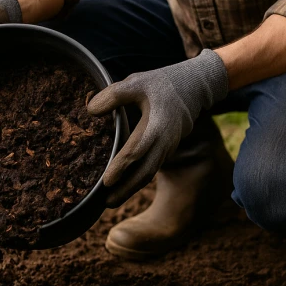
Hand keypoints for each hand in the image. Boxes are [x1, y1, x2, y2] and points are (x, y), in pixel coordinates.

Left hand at [87, 49, 228, 207]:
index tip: (106, 181)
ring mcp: (167, 148)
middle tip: (106, 203)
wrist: (195, 86)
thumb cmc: (162, 83)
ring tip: (110, 202)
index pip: (136, 150)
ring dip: (131, 189)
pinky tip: (123, 187)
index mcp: (156, 126)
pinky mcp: (167, 150)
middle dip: (125, 190)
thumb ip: (113, 95)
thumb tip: (90, 111)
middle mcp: (164, 142)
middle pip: (144, 172)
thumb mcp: (137, 82)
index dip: (121, 166)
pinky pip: (152, 169)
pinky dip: (138, 180)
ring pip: (148, 173)